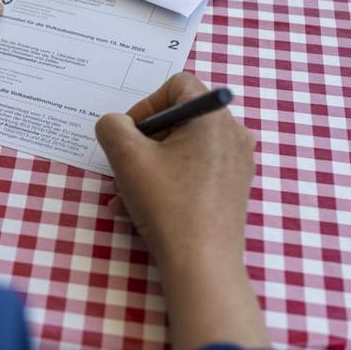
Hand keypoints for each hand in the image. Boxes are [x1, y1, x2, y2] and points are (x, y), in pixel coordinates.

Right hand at [95, 72, 255, 264]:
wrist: (202, 264)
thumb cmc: (167, 204)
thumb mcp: (127, 157)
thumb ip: (113, 126)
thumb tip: (116, 124)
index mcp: (214, 117)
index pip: (177, 85)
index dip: (146, 104)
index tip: (129, 135)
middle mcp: (233, 134)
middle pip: (178, 119)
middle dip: (143, 142)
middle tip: (124, 167)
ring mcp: (237, 164)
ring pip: (182, 149)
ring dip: (149, 167)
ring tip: (126, 195)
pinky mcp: (233, 189)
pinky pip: (194, 172)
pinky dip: (167, 183)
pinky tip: (142, 210)